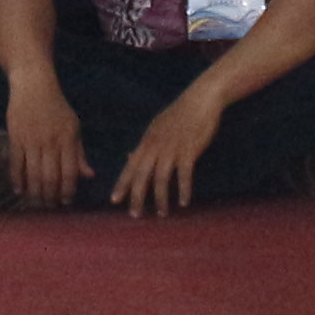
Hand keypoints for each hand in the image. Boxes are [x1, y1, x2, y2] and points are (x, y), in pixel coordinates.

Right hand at [2, 85, 87, 209]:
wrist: (34, 86)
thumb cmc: (57, 108)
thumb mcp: (74, 127)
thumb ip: (80, 153)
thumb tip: (89, 176)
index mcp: (68, 139)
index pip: (69, 172)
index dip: (68, 190)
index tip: (66, 202)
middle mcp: (51, 142)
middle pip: (50, 177)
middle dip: (50, 196)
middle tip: (49, 206)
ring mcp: (32, 140)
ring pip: (33, 174)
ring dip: (35, 192)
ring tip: (36, 203)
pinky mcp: (16, 137)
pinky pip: (16, 163)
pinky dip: (17, 180)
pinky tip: (19, 191)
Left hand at [109, 82, 224, 214]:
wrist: (200, 99)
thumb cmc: (179, 115)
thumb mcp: (156, 128)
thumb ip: (143, 145)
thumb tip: (128, 157)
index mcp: (147, 141)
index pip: (131, 166)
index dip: (122, 184)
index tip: (114, 200)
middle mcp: (156, 146)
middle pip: (142, 175)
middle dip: (137, 196)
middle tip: (134, 215)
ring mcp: (172, 148)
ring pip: (161, 178)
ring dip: (161, 198)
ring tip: (161, 214)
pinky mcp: (189, 149)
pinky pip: (184, 174)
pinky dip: (183, 189)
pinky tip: (184, 202)